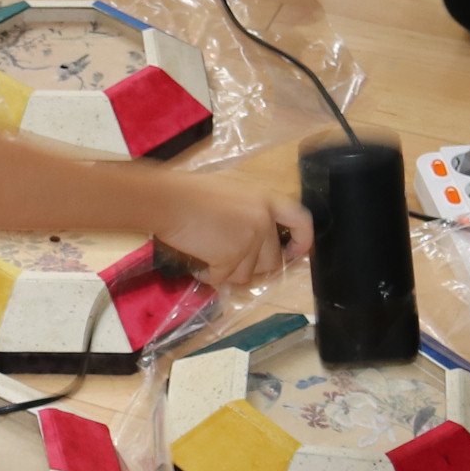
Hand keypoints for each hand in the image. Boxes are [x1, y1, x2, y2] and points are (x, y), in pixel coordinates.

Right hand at [155, 182, 309, 289]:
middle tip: (229, 260)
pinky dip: (210, 276)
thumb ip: (249, 211)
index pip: (300, 222)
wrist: (168, 199)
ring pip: (247, 274)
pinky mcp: (230, 258)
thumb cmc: (190, 191)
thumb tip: (252, 239)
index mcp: (266, 200)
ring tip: (207, 258)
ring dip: (227, 272)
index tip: (293, 253)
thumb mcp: (230, 192)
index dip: (301, 241)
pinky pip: (225, 279)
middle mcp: (263, 220)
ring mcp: (248, 240)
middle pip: (272, 260)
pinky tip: (199, 264)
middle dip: (252, 266)